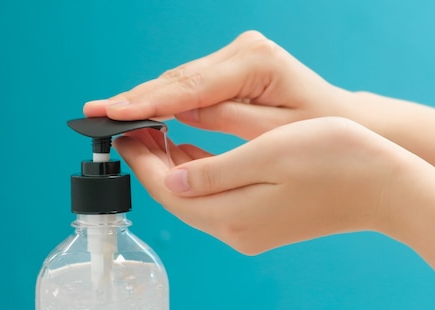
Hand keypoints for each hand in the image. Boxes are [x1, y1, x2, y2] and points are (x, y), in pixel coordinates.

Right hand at [84, 31, 358, 139]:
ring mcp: (238, 55)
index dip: (150, 102)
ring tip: (111, 113)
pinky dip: (170, 99)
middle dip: (140, 97)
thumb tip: (180, 114)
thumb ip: (224, 120)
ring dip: (150, 98)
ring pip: (183, 80)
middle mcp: (244, 51)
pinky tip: (144, 111)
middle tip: (97, 111)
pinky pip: (195, 84)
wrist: (337, 119)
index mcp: (256, 62)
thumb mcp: (272, 134)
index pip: (192, 86)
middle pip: (181, 78)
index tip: (114, 113)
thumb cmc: (315, 130)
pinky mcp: (235, 67)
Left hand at [114, 117, 404, 253]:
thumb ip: (214, 171)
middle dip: (153, 164)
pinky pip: (219, 202)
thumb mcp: (268, 154)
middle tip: (140, 127)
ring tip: (162, 134)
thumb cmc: (335, 161)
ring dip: (176, 169)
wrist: (385, 187)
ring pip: (197, 200)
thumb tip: (170, 181)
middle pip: (178, 199)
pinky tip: (198, 154)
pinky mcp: (267, 225)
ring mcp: (253, 232)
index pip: (168, 190)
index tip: (125, 131)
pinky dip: (202, 178)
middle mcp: (238, 232)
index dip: (142, 160)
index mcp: (234, 216)